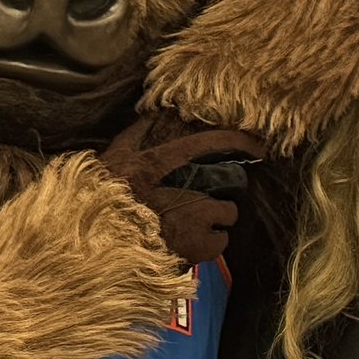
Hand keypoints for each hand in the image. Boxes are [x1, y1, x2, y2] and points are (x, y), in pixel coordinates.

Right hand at [95, 114, 267, 266]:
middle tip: (202, 198)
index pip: (215, 143)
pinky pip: (221, 241)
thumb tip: (154, 112)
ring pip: (228, 211)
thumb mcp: (114, 159)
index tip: (259, 147)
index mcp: (165, 162)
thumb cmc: (102, 201)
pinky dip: (211, 243)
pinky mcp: (199, 246)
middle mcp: (187, 186)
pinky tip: (192, 245)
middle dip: (222, 188)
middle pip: (229, 181)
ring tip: (192, 224)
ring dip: (216, 217)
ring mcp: (196, 217)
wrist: (99, 245)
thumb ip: (136, 134)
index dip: (242, 142)